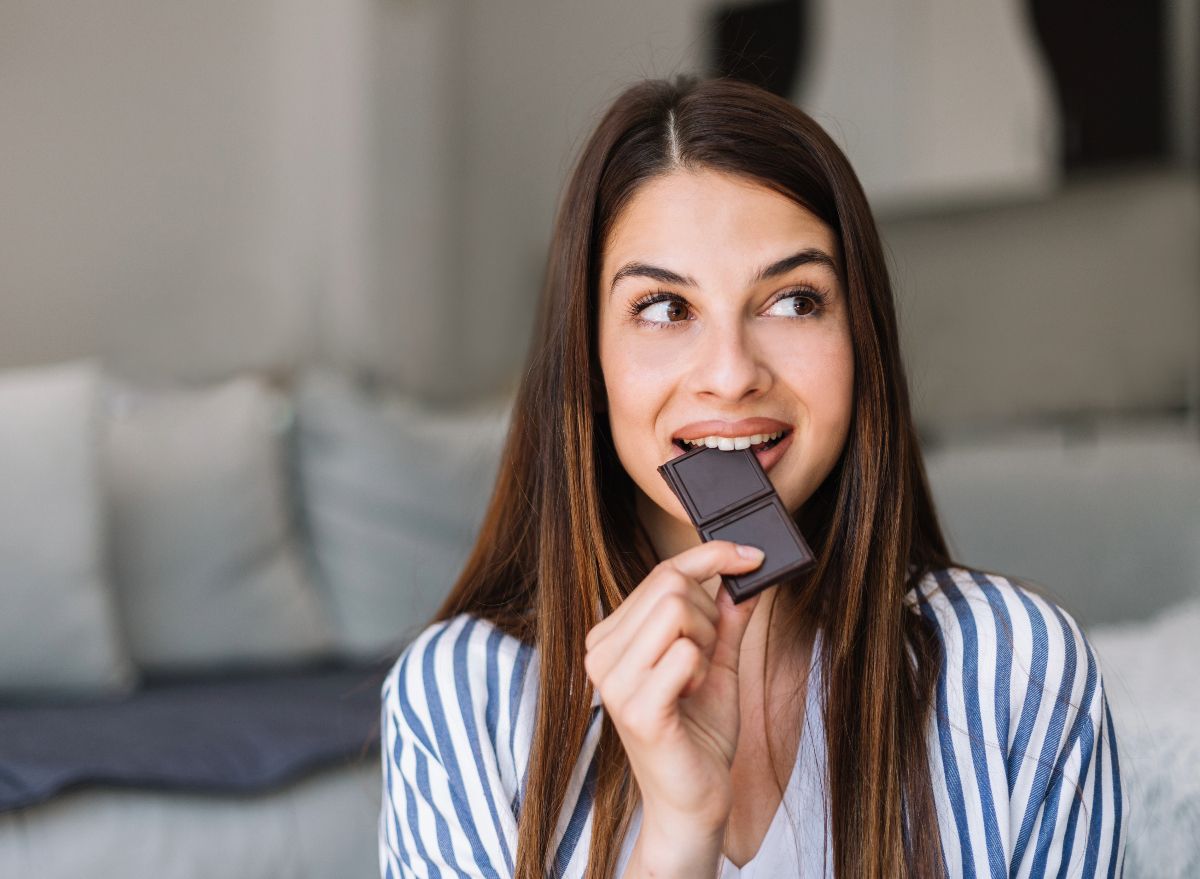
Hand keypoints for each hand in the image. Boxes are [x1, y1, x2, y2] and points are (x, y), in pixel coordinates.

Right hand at [584, 541, 763, 877]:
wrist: (693, 802)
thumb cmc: (698, 735)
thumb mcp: (716, 663)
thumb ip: (726, 618)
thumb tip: (745, 573)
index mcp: (612, 638)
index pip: (661, 573)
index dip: (711, 555)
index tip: (751, 555)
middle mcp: (601, 653)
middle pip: (671, 586)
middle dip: (709, 614)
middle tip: (709, 656)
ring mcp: (613, 682)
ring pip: (677, 610)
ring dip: (705, 640)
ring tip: (696, 679)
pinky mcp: (636, 709)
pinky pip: (686, 653)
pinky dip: (702, 670)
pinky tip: (690, 698)